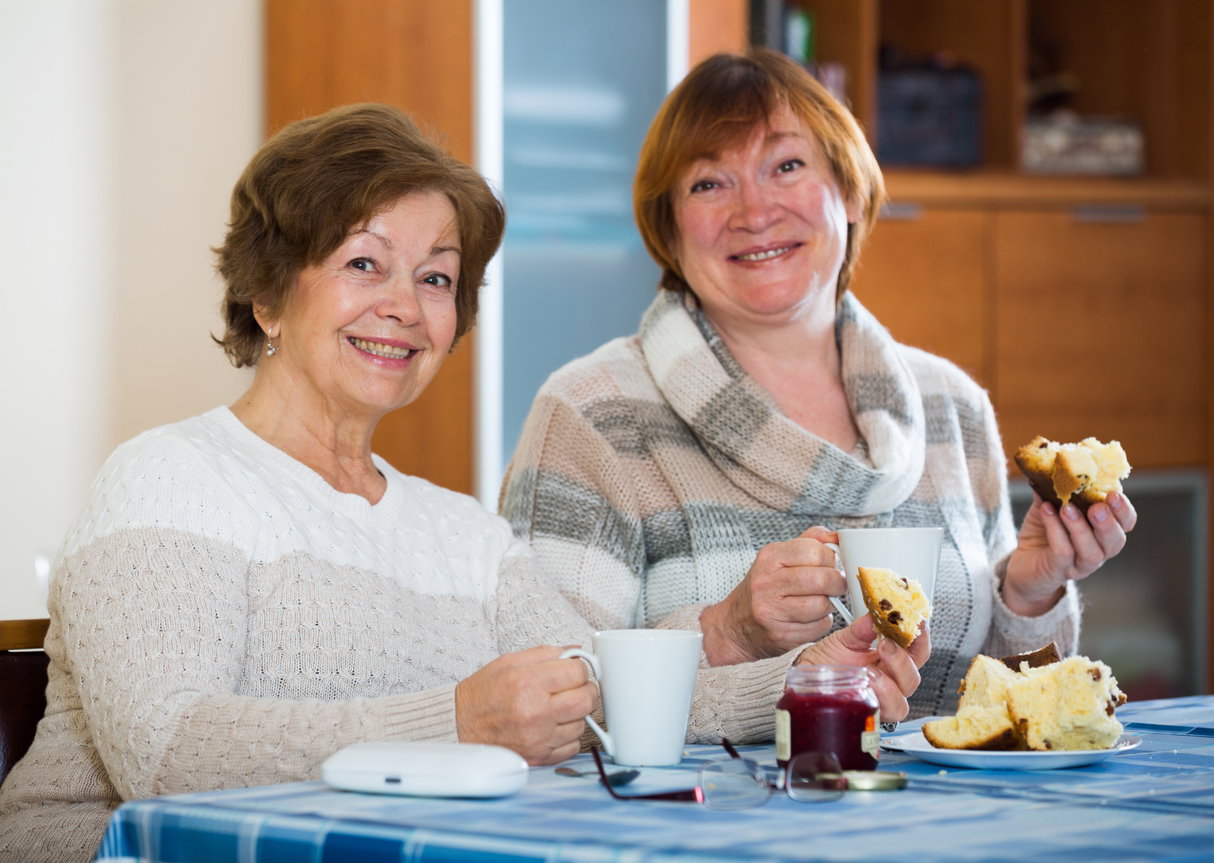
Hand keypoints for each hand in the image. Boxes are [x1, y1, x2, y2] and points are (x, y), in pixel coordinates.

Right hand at [454, 645, 598, 764]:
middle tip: (574, 687)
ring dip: (575, 714)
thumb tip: (575, 652)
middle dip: (585, 689)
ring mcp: (539, 738)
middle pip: (586, 699)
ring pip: (582, 723)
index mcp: (528, 683)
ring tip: (557, 708)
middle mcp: (536, 712)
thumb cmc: (483, 693)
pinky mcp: (540, 757)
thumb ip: (546, 654)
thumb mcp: (509, 662)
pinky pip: (573, 745)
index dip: (580, 668)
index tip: (573, 670)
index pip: (578, 672)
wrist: (460, 726)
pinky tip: (553, 726)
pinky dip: (568, 735)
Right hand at [700, 527, 846, 664]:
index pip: (815, 551)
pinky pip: (819, 627)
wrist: (735, 626)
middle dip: (837, 583)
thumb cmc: (764, 589)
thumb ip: (809, 542)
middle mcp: (767, 582)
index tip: (832, 566)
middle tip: (835, 586)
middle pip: (822, 579)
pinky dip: (821, 623)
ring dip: (829, 605)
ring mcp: (772, 610)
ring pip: (823, 605)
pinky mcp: (781, 634)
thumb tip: (837, 537)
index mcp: (769, 557)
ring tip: (818, 602)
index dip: (832, 560)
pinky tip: (809, 619)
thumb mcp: (778, 558)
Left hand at [793, 613, 929, 722]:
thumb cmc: (828, 658)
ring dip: (889, 687)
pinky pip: (879, 716)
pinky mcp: (864, 713)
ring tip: (871, 672)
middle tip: (886, 645)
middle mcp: (888, 683)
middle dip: (903, 662)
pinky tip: (864, 687)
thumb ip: (861, 629)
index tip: (917, 623)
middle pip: (912, 679)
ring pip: (900, 704)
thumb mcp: (844, 639)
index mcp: (890, 661)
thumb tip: (875, 615)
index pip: (917, 652)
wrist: (807, 674)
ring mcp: (878, 701)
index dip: (922, 639)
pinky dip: (875, 701)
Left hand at [1002, 491, 1136, 616]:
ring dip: (1081, 528)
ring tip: (1067, 508)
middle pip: (1116, 541)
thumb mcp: (1048, 506)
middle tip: (1098, 506)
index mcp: (1102, 531)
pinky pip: (1063, 552)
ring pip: (1092, 551)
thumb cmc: (1042, 533)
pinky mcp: (1059, 570)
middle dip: (1109, 522)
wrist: (1022, 563)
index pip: (1125, 522)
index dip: (1124, 510)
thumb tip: (1049, 468)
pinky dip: (1056, 531)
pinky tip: (1046, 512)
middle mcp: (1098, 550)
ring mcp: (1080, 564)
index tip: (1114, 493)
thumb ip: (1053, 490)